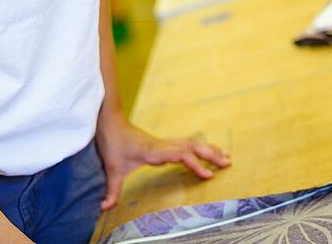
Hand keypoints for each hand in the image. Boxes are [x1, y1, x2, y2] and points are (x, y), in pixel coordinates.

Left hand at [94, 117, 229, 211]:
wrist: (110, 123)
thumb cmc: (113, 144)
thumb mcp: (111, 169)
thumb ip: (111, 190)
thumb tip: (103, 208)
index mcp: (154, 151)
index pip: (181, 156)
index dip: (196, 165)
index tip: (209, 175)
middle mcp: (163, 145)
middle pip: (193, 147)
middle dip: (211, 155)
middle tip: (228, 163)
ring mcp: (165, 143)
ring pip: (192, 144)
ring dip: (209, 150)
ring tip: (227, 156)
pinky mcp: (164, 143)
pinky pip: (187, 144)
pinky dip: (200, 147)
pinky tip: (209, 151)